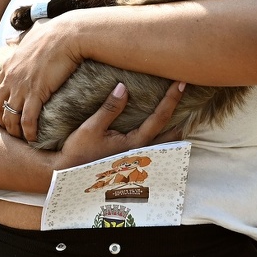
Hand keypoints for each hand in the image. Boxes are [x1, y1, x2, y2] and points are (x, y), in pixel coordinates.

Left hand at [0, 17, 81, 142]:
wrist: (69, 34)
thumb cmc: (55, 33)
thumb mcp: (29, 35)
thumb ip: (18, 39)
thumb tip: (10, 38)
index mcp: (9, 66)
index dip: (0, 108)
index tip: (8, 116)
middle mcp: (11, 78)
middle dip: (3, 123)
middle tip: (14, 131)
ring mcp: (22, 86)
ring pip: (10, 117)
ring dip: (15, 131)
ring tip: (23, 139)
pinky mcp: (37, 92)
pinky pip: (27, 119)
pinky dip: (28, 131)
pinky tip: (33, 138)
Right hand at [55, 80, 185, 169]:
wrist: (66, 174)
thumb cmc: (77, 152)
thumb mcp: (91, 128)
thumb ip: (110, 108)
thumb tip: (124, 87)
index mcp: (134, 143)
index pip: (159, 117)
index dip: (172, 99)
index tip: (181, 83)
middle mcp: (140, 153)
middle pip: (171, 134)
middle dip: (182, 116)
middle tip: (190, 97)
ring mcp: (137, 159)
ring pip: (166, 144)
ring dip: (175, 128)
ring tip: (184, 113)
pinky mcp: (131, 162)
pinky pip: (155, 148)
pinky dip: (164, 137)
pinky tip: (165, 129)